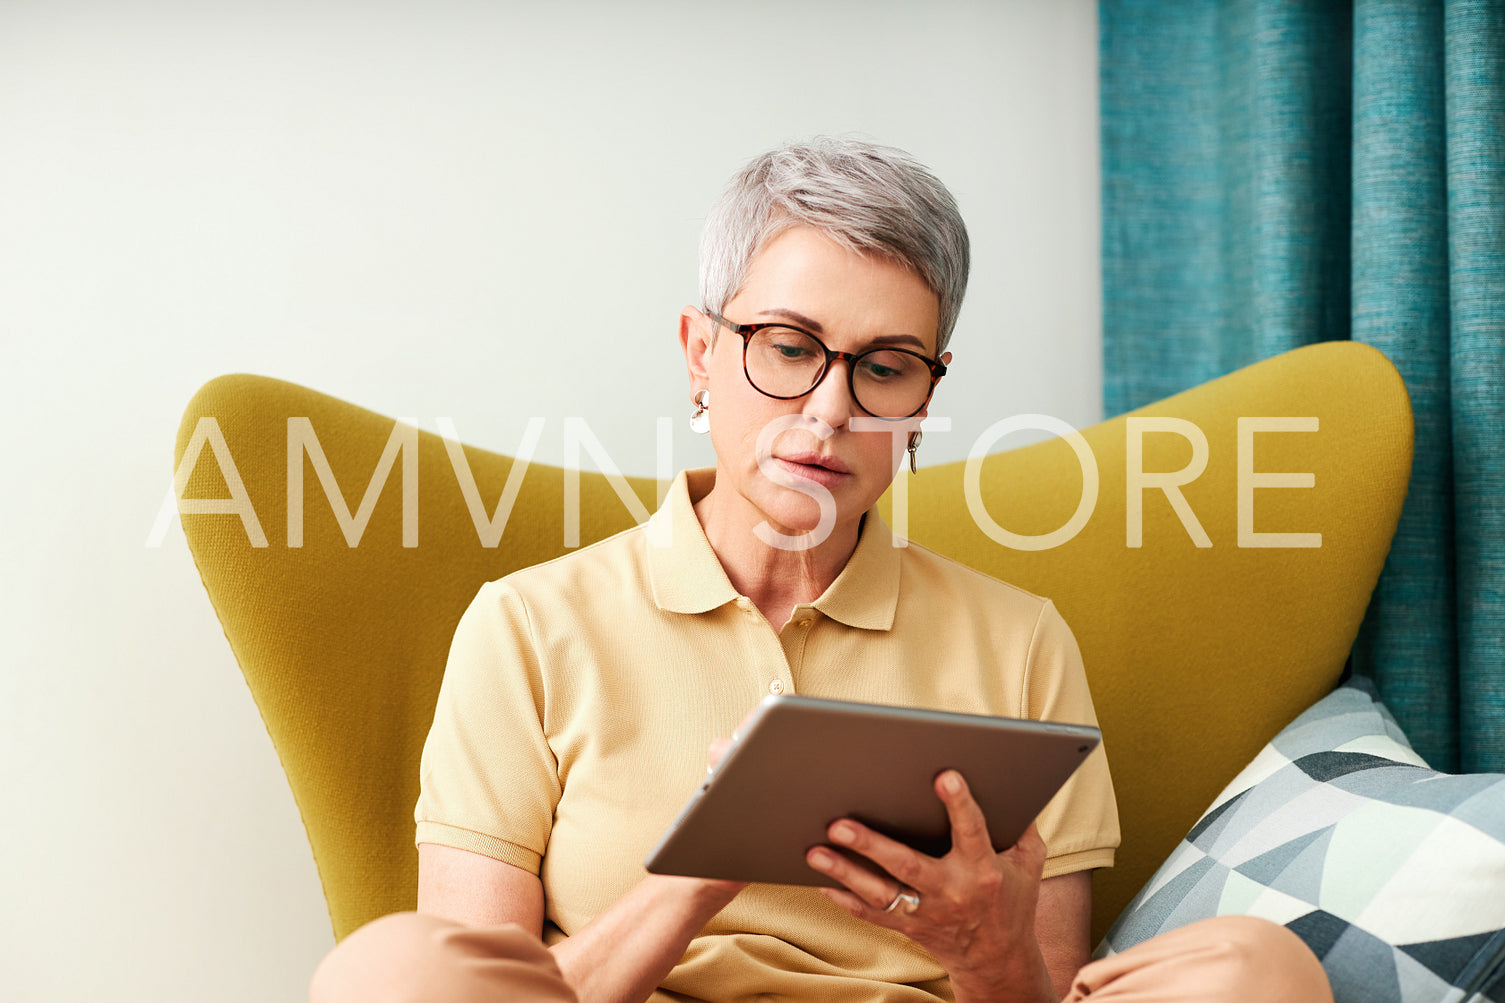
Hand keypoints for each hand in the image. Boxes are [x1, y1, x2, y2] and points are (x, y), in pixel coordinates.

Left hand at [804, 770, 1057, 1002]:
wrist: (998, 960)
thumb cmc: (1012, 899)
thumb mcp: (1029, 861)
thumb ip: (1022, 823)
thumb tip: (1015, 780)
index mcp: (984, 869)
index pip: (972, 831)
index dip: (959, 804)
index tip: (944, 776)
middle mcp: (951, 891)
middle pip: (907, 865)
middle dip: (871, 845)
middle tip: (839, 823)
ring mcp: (926, 912)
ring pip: (880, 893)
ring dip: (845, 872)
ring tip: (815, 851)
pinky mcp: (908, 926)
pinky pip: (872, 915)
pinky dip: (844, 899)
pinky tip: (821, 881)